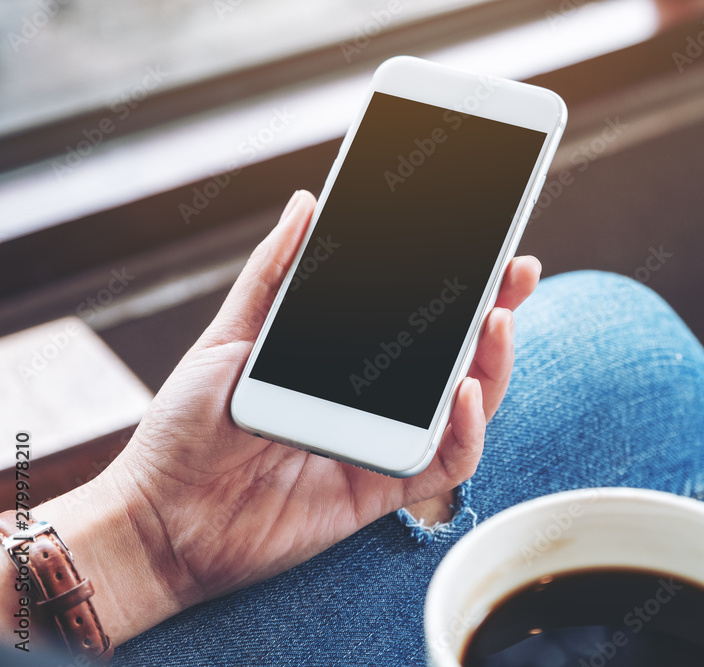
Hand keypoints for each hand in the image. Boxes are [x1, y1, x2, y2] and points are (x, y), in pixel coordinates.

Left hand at [32, 190, 541, 642]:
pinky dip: (467, 431)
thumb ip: (275, 272)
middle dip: (498, 310)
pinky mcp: (386, 489)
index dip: (461, 284)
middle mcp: (376, 397)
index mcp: (347, 358)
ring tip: (496, 322)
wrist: (162, 513)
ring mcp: (385, 441)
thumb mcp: (232, 335)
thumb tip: (308, 204)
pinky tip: (462, 393)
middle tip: (517, 273)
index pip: (420, 316)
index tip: (488, 245)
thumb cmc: (188, 425)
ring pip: (468, 403)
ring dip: (493, 364)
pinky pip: (447, 463)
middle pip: (457, 353)